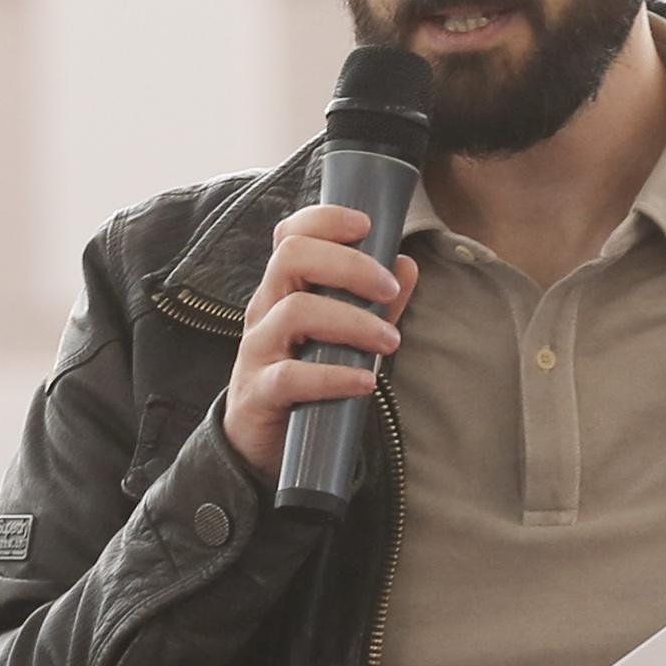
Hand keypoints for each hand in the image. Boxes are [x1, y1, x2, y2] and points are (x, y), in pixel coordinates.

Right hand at [219, 202, 419, 478]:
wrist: (261, 446)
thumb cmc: (306, 381)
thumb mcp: (342, 339)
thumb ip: (375, 306)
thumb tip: (408, 266)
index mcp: (283, 289)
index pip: (291, 234)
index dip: (325, 219)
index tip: (367, 225)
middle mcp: (265, 310)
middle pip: (292, 257)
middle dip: (350, 265)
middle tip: (388, 290)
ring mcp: (257, 350)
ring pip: (296, 311)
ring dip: (353, 321)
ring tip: (389, 341)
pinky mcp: (259, 393)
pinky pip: (291, 376)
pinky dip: (334, 377)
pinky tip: (365, 382)